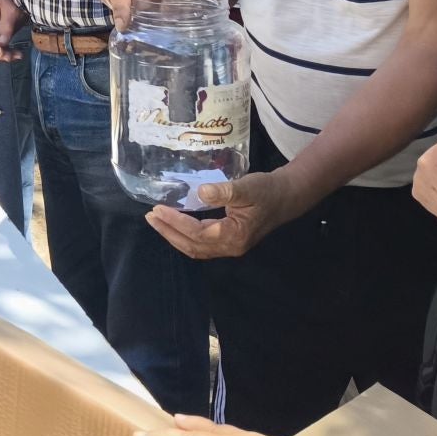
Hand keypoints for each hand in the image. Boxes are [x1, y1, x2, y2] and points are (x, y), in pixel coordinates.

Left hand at [146, 167, 312, 259]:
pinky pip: (201, 245)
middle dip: (169, 232)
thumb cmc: (267, 190)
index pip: (197, 233)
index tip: (158, 209)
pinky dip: (185, 236)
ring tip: (157, 221)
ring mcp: (230, 247)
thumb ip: (225, 191)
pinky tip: (175, 224)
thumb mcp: (248, 187)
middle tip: (150, 217)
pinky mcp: (229, 241)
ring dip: (174, 236)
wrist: (286, 196)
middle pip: (192, 246)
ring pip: (196, 248)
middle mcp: (230, 247)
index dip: (175, 222)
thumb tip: (201, 192)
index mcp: (234, 236)